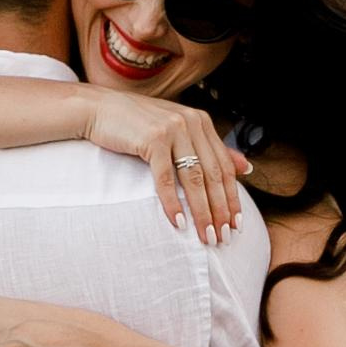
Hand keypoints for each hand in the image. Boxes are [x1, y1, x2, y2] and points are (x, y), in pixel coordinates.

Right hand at [78, 90, 246, 242]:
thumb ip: (210, 148)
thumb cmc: (136, 125)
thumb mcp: (177, 132)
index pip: (224, 166)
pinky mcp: (153, 139)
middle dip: (220, 210)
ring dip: (201, 212)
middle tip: (222, 237)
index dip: (232, 198)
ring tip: (205, 235)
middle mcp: (192, 123)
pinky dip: (173, 203)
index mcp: (201, 122)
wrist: (99, 109)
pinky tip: (179, 222)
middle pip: (212, 175)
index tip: (235, 224)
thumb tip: (246, 167)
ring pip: (194, 179)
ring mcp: (173, 129)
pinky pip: (166, 179)